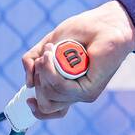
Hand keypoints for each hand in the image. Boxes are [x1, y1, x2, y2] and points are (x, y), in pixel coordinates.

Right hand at [21, 0, 134, 119]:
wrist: (106, 23)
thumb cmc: (82, 31)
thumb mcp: (50, 44)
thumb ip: (33, 62)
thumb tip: (28, 85)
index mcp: (67, 87)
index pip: (50, 111)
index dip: (36, 109)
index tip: (28, 99)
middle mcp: (75, 94)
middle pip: (46, 105)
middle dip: (38, 81)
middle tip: (45, 57)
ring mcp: (83, 93)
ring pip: (49, 96)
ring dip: (43, 72)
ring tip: (49, 51)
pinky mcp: (90, 89)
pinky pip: (60, 88)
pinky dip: (50, 73)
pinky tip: (50, 56)